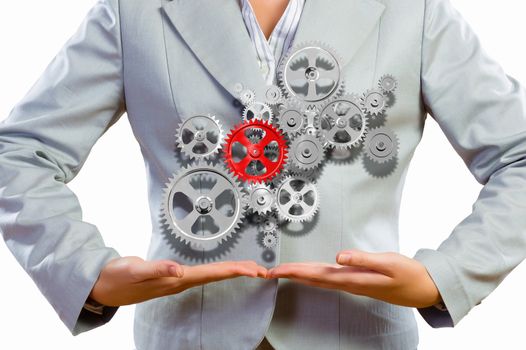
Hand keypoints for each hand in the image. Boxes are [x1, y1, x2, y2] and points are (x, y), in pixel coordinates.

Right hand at [89, 256, 266, 305]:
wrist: (102, 285)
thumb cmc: (116, 278)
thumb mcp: (133, 271)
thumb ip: (156, 270)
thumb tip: (178, 270)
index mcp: (174, 280)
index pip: (210, 275)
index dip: (232, 271)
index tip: (252, 270)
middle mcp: (178, 282)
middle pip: (215, 277)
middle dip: (239, 272)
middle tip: (261, 270)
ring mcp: (175, 280)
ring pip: (210, 276)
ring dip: (230, 272)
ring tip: (249, 269)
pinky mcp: (171, 276)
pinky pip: (200, 273)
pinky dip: (215, 270)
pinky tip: (220, 270)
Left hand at [266, 250, 441, 307]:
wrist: (423, 289)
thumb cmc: (408, 275)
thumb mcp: (389, 264)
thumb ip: (363, 260)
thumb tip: (338, 256)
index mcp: (353, 279)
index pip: (317, 275)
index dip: (296, 272)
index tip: (277, 271)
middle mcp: (349, 283)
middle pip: (314, 278)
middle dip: (291, 274)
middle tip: (269, 272)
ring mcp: (352, 283)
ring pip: (320, 279)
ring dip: (300, 275)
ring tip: (282, 271)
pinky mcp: (357, 280)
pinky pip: (329, 278)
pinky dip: (314, 274)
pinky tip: (308, 273)